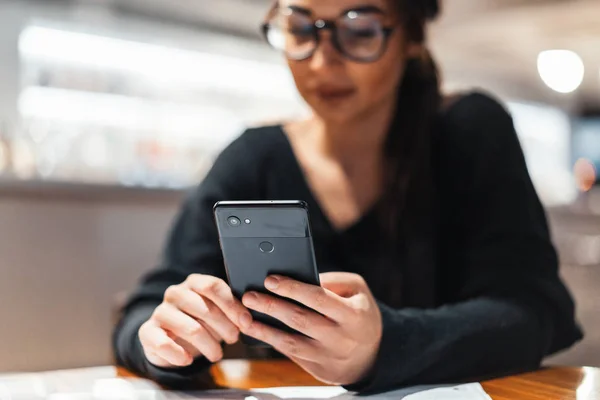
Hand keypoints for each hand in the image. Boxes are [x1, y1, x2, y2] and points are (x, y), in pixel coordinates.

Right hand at [138, 274, 252, 367]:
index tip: (245, 322)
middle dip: (225, 327)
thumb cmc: (200, 322)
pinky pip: (164, 344)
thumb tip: (247, 320)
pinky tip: (188, 360)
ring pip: (191, 329)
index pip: (213, 286)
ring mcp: (160, 311)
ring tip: (217, 354)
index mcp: (194, 282)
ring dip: (209, 345)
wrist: (169, 338)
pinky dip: (179, 355)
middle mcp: (175, 293)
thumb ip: (230, 310)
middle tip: (234, 339)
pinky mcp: (147, 331)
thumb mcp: (216, 312)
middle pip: (205, 309)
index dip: (232, 305)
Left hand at [240, 272, 382, 384]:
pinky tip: (258, 331)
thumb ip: (332, 280)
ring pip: (290, 342)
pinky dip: (272, 343)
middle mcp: (341, 337)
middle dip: (271, 306)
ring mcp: (329, 356)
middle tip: (249, 296)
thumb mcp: (357, 290)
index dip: (292, 288)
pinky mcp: (318, 369)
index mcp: (353, 314)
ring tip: (245, 317)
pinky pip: (291, 354)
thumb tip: (298, 277)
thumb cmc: (360, 313)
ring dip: (264, 329)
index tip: (270, 280)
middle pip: (299, 319)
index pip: (318, 298)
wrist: (371, 355)